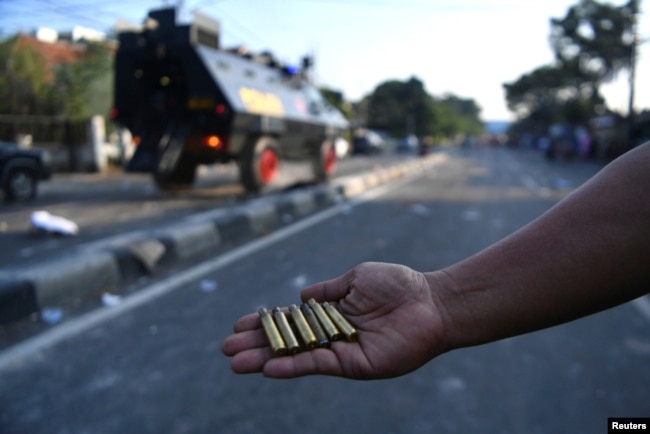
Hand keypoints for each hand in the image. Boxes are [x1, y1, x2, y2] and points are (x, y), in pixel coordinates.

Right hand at [221, 262, 446, 378]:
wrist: (430, 302)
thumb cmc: (398, 285)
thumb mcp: (357, 277)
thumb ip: (329, 289)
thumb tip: (300, 297)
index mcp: (331, 312)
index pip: (290, 320)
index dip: (265, 323)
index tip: (239, 325)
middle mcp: (331, 333)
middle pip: (287, 341)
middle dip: (257, 345)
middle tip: (227, 349)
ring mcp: (340, 350)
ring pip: (296, 356)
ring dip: (265, 360)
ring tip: (236, 363)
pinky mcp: (353, 364)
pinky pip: (318, 365)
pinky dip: (293, 366)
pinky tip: (269, 368)